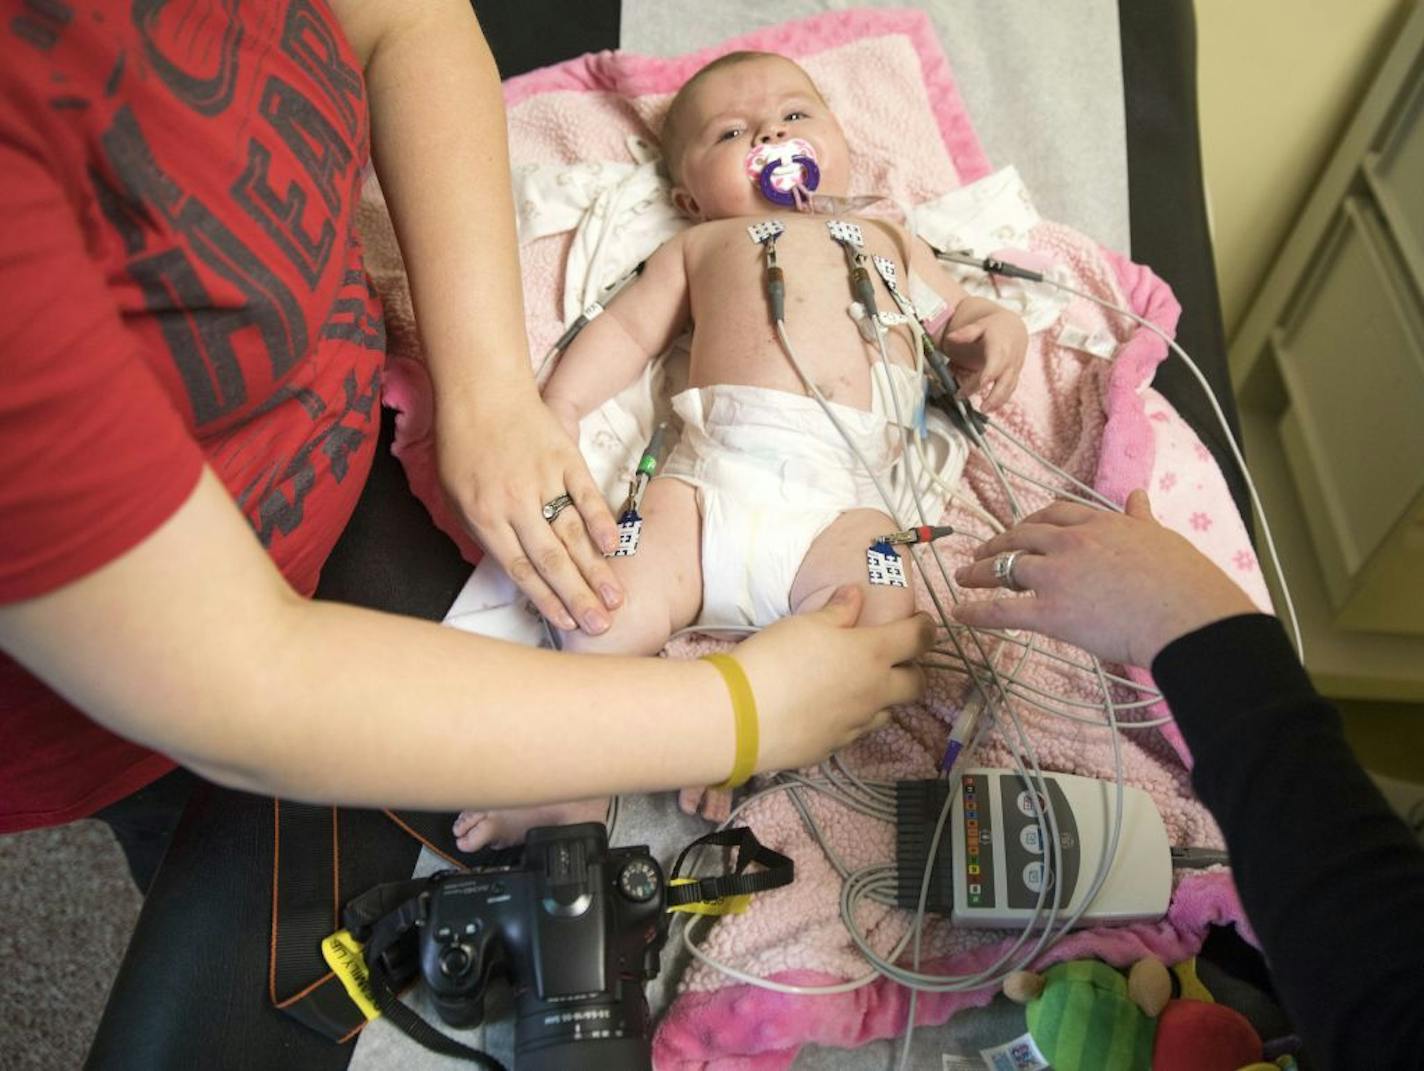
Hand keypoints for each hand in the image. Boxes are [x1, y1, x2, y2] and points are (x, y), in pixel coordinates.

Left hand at [436, 385, 622, 633]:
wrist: (481, 390)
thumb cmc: (464, 445)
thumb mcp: (456, 496)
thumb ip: (485, 534)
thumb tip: (515, 569)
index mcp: (484, 517)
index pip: (520, 569)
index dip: (546, 600)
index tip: (566, 624)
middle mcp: (515, 503)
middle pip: (551, 559)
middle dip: (577, 597)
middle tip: (599, 625)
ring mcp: (543, 479)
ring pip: (572, 533)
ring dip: (595, 569)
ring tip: (615, 598)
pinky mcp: (565, 457)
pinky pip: (586, 494)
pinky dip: (601, 520)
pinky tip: (614, 546)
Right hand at [732, 585, 934, 770]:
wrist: (744, 717)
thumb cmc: (778, 658)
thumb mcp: (807, 623)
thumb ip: (838, 610)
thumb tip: (855, 595)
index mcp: (873, 654)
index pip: (918, 639)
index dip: (926, 628)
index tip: (924, 623)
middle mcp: (875, 692)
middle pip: (916, 684)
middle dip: (913, 670)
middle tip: (896, 660)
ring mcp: (857, 724)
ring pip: (888, 711)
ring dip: (883, 697)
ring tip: (859, 686)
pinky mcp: (835, 747)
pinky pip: (856, 730)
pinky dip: (853, 718)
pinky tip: (829, 710)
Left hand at [941, 307, 1027, 411]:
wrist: (1012, 329)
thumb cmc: (993, 328)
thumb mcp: (979, 326)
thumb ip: (965, 333)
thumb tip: (951, 337)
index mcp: (1000, 347)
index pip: (996, 363)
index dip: (989, 375)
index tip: (980, 384)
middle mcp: (1009, 361)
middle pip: (1004, 381)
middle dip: (995, 395)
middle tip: (982, 407)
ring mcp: (1013, 370)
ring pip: (1008, 388)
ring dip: (998, 402)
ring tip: (984, 411)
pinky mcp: (1014, 377)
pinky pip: (1009, 390)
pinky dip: (1001, 401)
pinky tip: (990, 408)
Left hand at [950, 490, 1256, 666]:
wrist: (1186, 615)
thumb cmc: (1185, 582)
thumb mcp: (1162, 537)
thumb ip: (1141, 518)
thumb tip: (1138, 496)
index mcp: (1100, 523)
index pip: (1055, 514)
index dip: (1033, 522)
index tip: (1023, 529)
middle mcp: (1071, 542)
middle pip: (1022, 535)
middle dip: (999, 543)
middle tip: (983, 551)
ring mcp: (1056, 574)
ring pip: (1005, 566)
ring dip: (980, 571)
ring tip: (964, 576)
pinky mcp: (1049, 610)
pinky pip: (1001, 609)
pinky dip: (976, 610)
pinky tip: (959, 613)